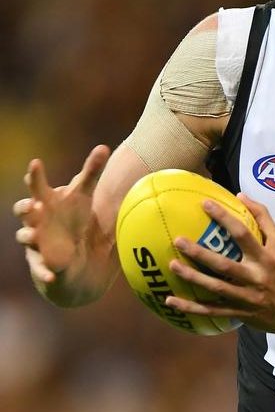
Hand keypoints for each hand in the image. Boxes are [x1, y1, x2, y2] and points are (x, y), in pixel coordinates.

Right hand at [13, 145, 110, 285]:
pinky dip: (43, 271)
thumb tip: (104, 146)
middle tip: (33, 204)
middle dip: (25, 207)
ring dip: (27, 234)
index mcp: (46, 200)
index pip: (37, 186)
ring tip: (32, 234)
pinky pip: (39, 268)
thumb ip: (92, 171)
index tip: (36, 163)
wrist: (69, 250)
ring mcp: (35, 240)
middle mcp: (36, 219)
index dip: (35, 175)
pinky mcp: (41, 262)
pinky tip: (51, 274)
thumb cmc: (72, 215)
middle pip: (24, 210)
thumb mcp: (83, 194)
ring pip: (25, 236)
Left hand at [165, 194, 274, 338]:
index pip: (243, 234)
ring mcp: (247, 298)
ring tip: (172, 266)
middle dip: (200, 253)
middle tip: (178, 240)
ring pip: (215, 288)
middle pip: (224, 265)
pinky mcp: (240, 314)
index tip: (205, 204)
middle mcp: (255, 278)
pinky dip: (191, 307)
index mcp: (266, 258)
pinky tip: (170, 301)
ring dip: (192, 278)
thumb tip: (242, 196)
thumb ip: (264, 219)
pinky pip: (212, 311)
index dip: (224, 218)